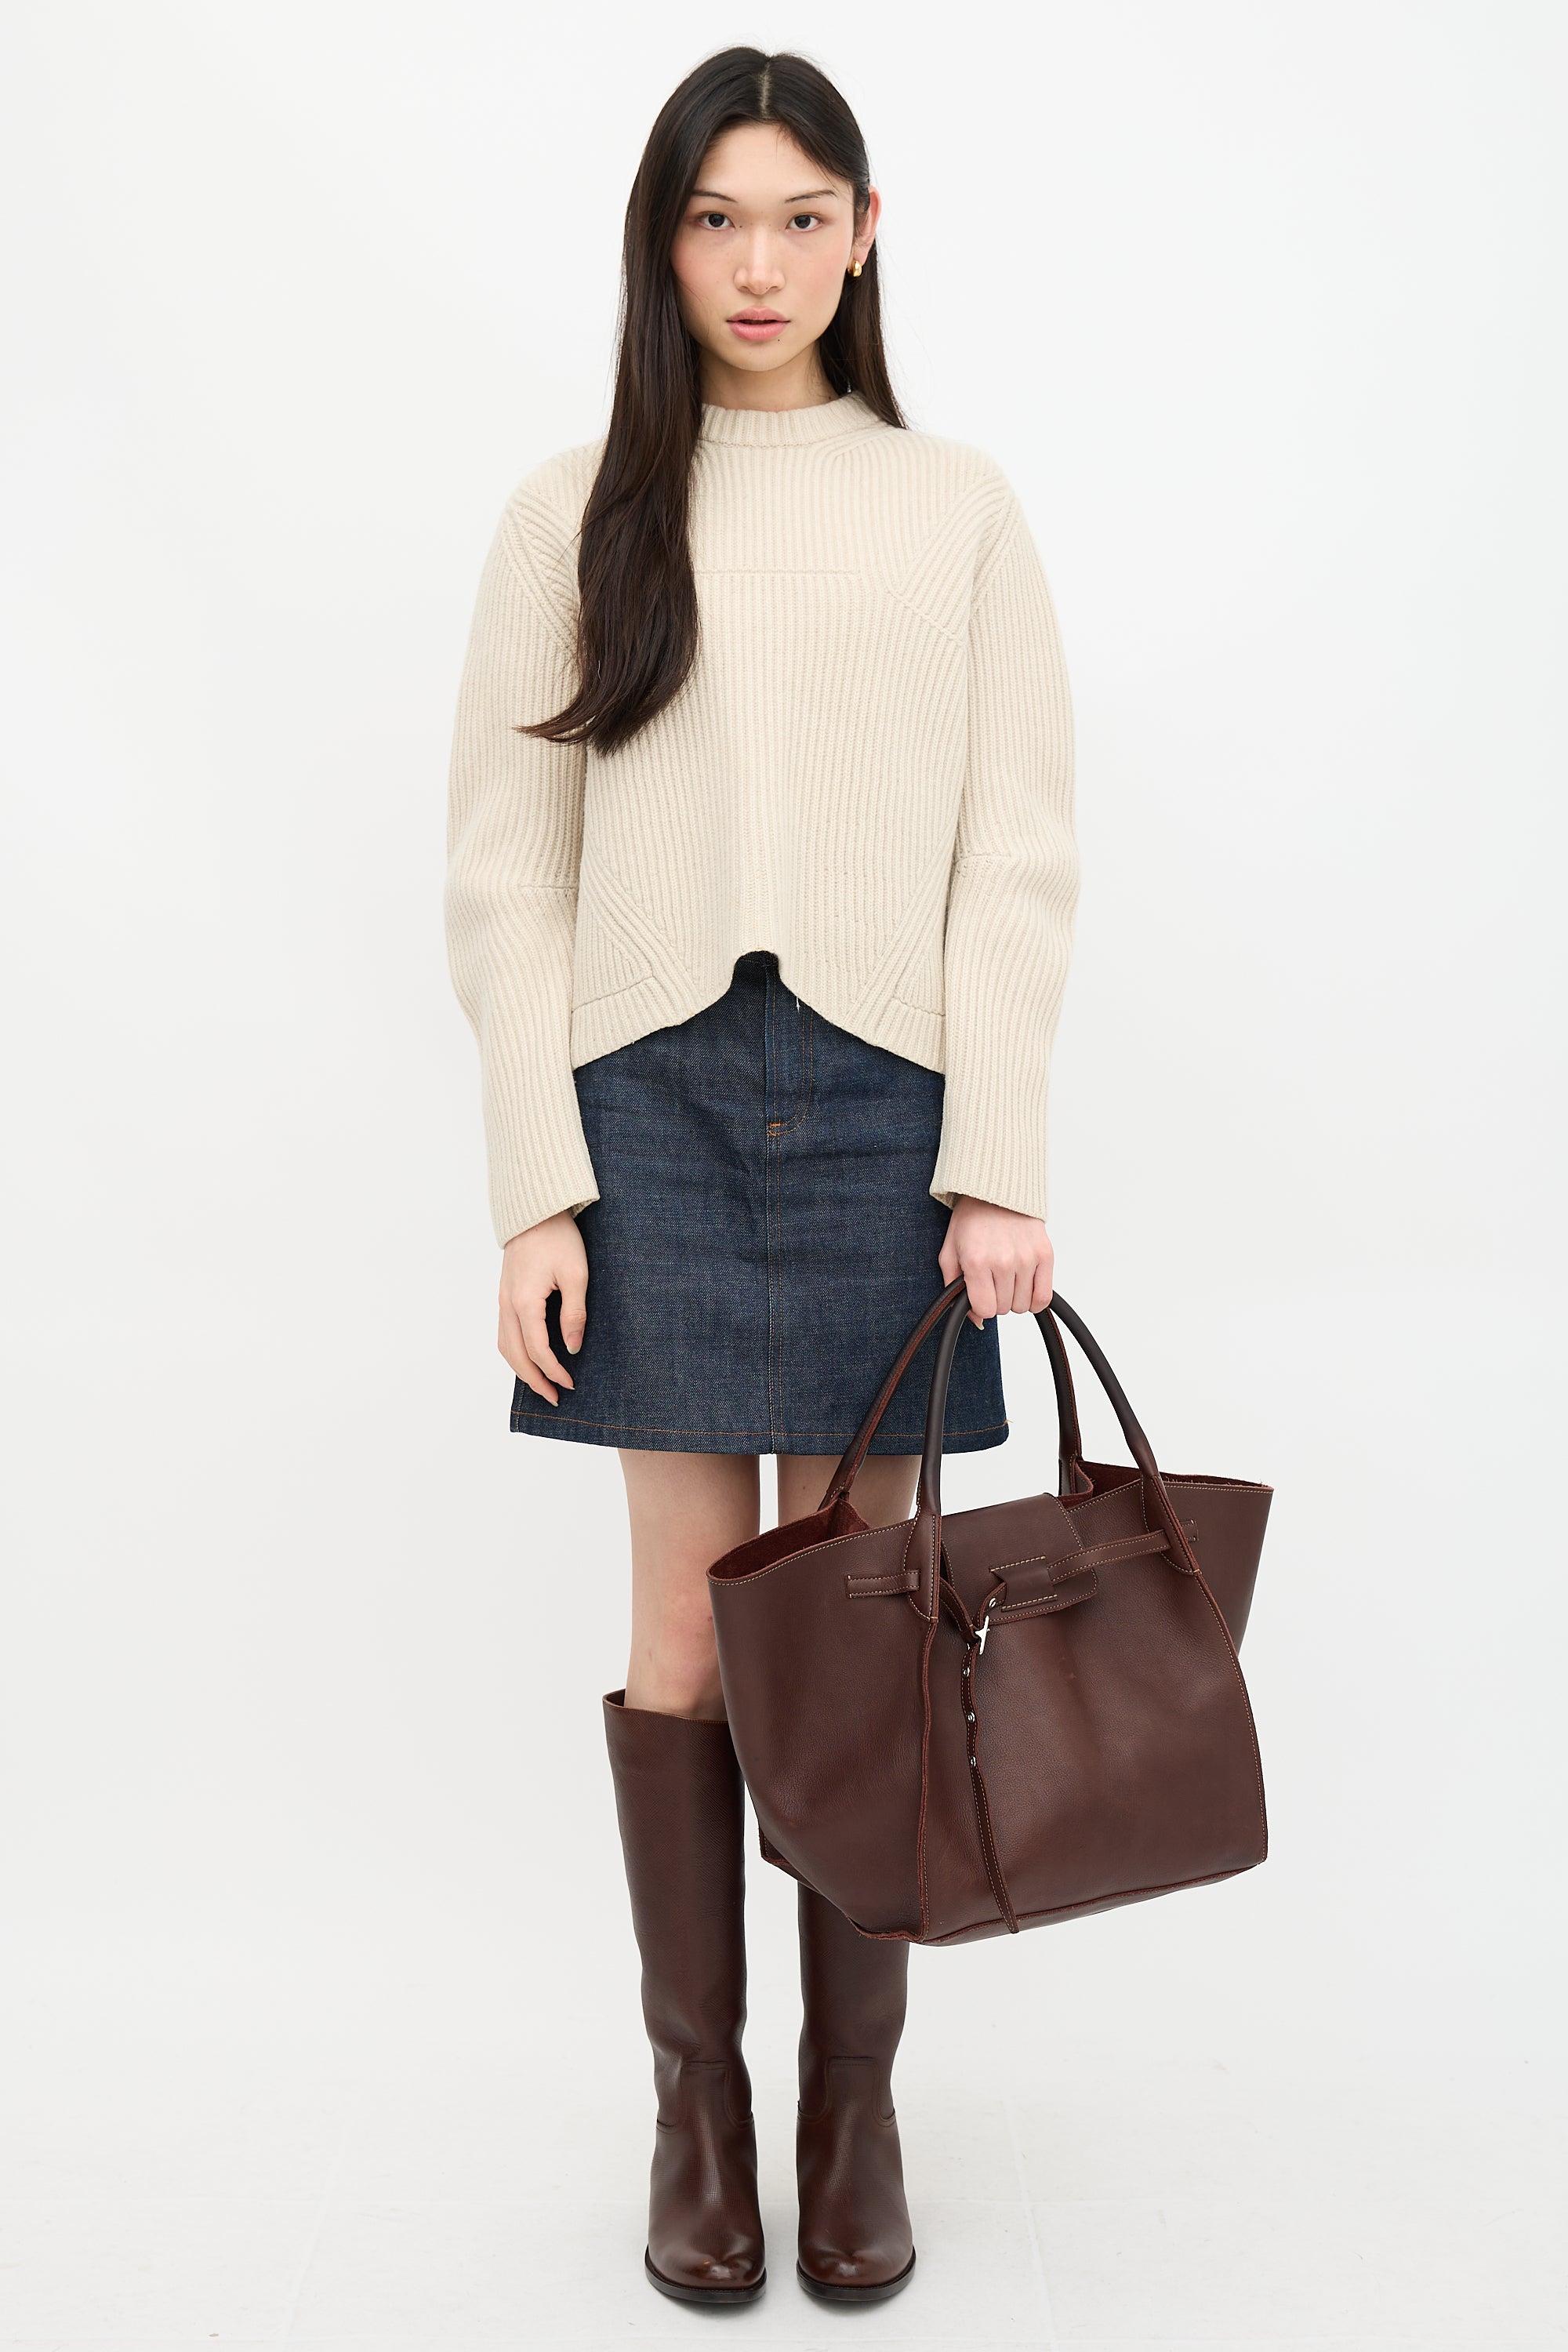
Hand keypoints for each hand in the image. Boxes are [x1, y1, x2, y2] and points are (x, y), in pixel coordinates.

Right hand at [499, 1211, 587, 1404]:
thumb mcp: (576, 1275)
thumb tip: (572, 1347)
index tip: (570, 1384)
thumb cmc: (558, 1238)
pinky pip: (504, 1332)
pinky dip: (514, 1351)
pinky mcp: (505, 1293)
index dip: (553, 1371)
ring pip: (504, 1345)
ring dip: (521, 1368)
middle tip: (553, 1397)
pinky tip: (529, 1356)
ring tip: (540, 1383)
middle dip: (533, 1379)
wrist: (535, 1211)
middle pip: (515, 1354)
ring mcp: (503, 1299)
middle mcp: (507, 1304)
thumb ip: (574, 1313)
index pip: (537, 1350)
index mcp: (525, 1302)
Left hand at [938, 1196, 1053, 1330]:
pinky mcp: (1045, 1254)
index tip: (979, 1293)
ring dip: (1014, 1297)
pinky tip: (1025, 1287)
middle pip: (1004, 1308)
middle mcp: (1003, 1261)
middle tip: (992, 1279)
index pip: (985, 1309)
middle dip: (996, 1299)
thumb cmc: (971, 1221)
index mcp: (976, 1261)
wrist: (996, 1191)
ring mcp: (1027, 1258)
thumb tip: (977, 1320)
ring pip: (1023, 1305)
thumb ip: (954, 1289)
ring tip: (1007, 1276)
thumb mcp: (949, 1253)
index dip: (980, 1305)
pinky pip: (1044, 1297)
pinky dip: (1035, 1299)